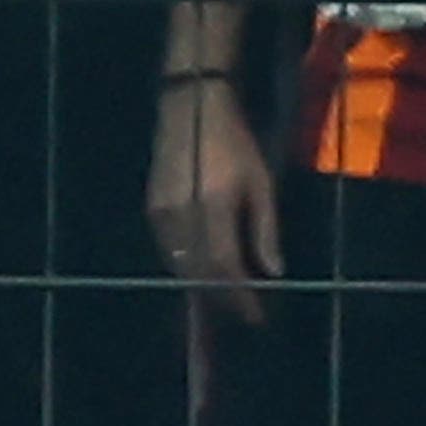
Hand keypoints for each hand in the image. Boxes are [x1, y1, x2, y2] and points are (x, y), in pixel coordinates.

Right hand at [147, 77, 282, 328]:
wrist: (191, 109)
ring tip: (226, 297)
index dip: (241, 296)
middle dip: (223, 298)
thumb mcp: (260, 181)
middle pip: (202, 274)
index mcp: (215, 205)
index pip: (226, 267)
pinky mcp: (152, 212)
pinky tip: (205, 270)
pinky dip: (190, 267)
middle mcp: (183, 215)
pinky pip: (171, 252)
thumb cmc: (235, 141)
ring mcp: (163, 215)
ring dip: (205, 286)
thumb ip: (265, 229)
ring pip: (183, 267)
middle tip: (243, 313)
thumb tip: (273, 273)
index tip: (256, 316)